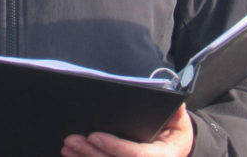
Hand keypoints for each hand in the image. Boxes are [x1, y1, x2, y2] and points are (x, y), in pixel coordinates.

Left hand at [61, 104, 193, 156]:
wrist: (176, 149)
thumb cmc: (174, 132)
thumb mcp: (179, 121)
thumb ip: (175, 110)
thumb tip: (170, 97)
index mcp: (161, 156)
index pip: (135, 155)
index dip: (114, 146)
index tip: (94, 135)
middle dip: (90, 152)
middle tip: (71, 140)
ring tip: (67, 147)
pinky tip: (72, 156)